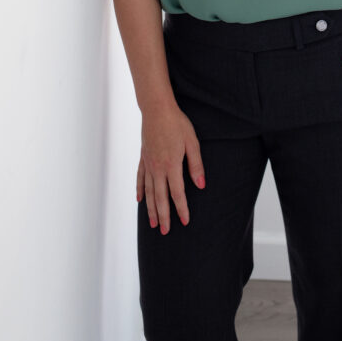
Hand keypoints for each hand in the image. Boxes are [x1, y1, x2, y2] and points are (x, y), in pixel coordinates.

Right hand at [136, 103, 205, 234]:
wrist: (156, 109)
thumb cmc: (177, 123)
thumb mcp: (192, 142)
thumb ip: (196, 164)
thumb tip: (201, 185)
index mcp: (172, 165)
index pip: (177, 193)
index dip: (181, 209)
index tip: (184, 222)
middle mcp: (158, 168)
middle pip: (160, 197)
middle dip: (163, 216)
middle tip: (165, 231)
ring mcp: (148, 164)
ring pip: (149, 192)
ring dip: (151, 209)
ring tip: (152, 224)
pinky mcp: (143, 158)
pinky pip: (141, 178)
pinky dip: (140, 191)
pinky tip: (140, 200)